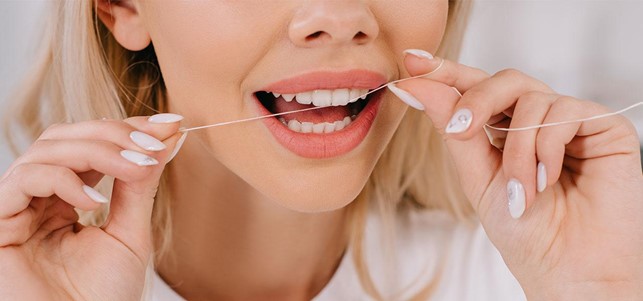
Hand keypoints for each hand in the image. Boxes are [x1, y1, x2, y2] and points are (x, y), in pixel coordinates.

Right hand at [0, 115, 183, 300]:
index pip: (91, 146)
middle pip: (66, 137)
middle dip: (114, 133)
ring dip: (98, 150)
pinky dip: (63, 179)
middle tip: (153, 143)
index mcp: (67, 199)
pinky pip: (24, 179)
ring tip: (136, 166)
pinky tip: (93, 201)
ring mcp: (17, 208)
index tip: (170, 124)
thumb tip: (161, 142)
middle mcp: (39, 198)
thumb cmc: (101, 296)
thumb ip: (138, 187)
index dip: (128, 129)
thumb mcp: (129, 233)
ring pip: (47, 149)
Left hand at [388, 50, 642, 299]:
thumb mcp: (477, 177)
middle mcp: (536, 120)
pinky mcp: (603, 127)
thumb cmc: (525, 230)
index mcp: (503, 129)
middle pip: (504, 80)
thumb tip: (416, 85)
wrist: (567, 268)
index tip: (411, 60)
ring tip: (522, 191)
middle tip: (458, 128)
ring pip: (531, 98)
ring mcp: (569, 121)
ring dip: (516, 149)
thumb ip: (454, 129)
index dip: (445, 71)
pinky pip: (564, 112)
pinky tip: (550, 180)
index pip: (475, 88)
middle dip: (476, 100)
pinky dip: (547, 149)